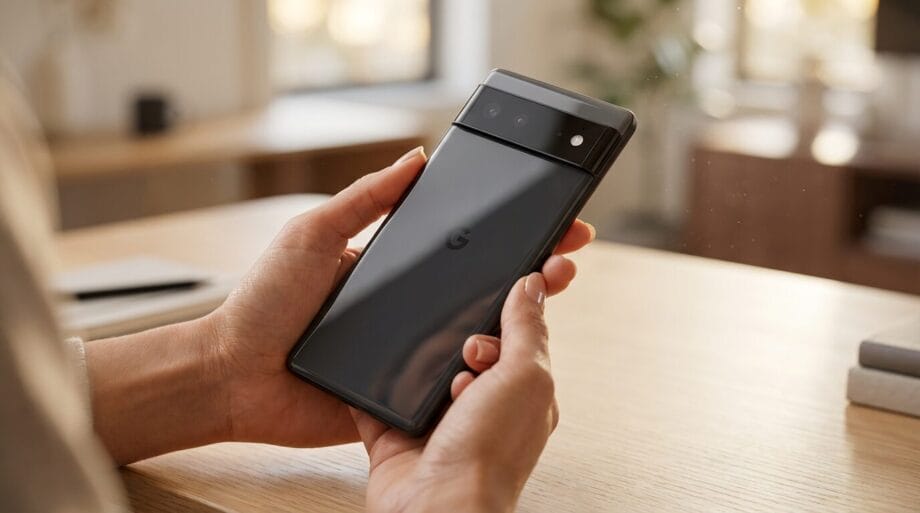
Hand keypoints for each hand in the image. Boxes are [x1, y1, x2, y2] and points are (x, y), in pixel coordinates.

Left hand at [209, 146, 593, 447]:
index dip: (507, 233)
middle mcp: (408, 308)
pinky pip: (451, 381)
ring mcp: (409, 350)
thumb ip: (364, 200)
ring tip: (554, 290)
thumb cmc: (263, 304)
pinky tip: (512, 350)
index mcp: (393, 269)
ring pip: (477, 335)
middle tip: (568, 254)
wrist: (234, 375)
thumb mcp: (313, 234)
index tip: (549, 218)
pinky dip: (484, 370)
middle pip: (484, 288)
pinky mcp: (403, 392)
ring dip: (520, 317)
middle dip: (535, 269)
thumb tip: (415, 160)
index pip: (463, 247)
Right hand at [355, 272, 556, 512]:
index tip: (491, 315)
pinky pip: (376, 398)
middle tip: (464, 358)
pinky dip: (369, 386)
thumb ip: (528, 329)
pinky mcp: (395, 434)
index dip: (502, 323)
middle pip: (465, 349)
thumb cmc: (489, 457)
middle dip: (461, 343)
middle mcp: (481, 409)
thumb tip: (532, 285)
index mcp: (521, 395)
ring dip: (420, 364)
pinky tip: (368, 367)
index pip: (513, 339)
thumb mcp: (526, 377)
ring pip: (422, 370)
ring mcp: (437, 423)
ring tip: (430, 378)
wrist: (436, 508)